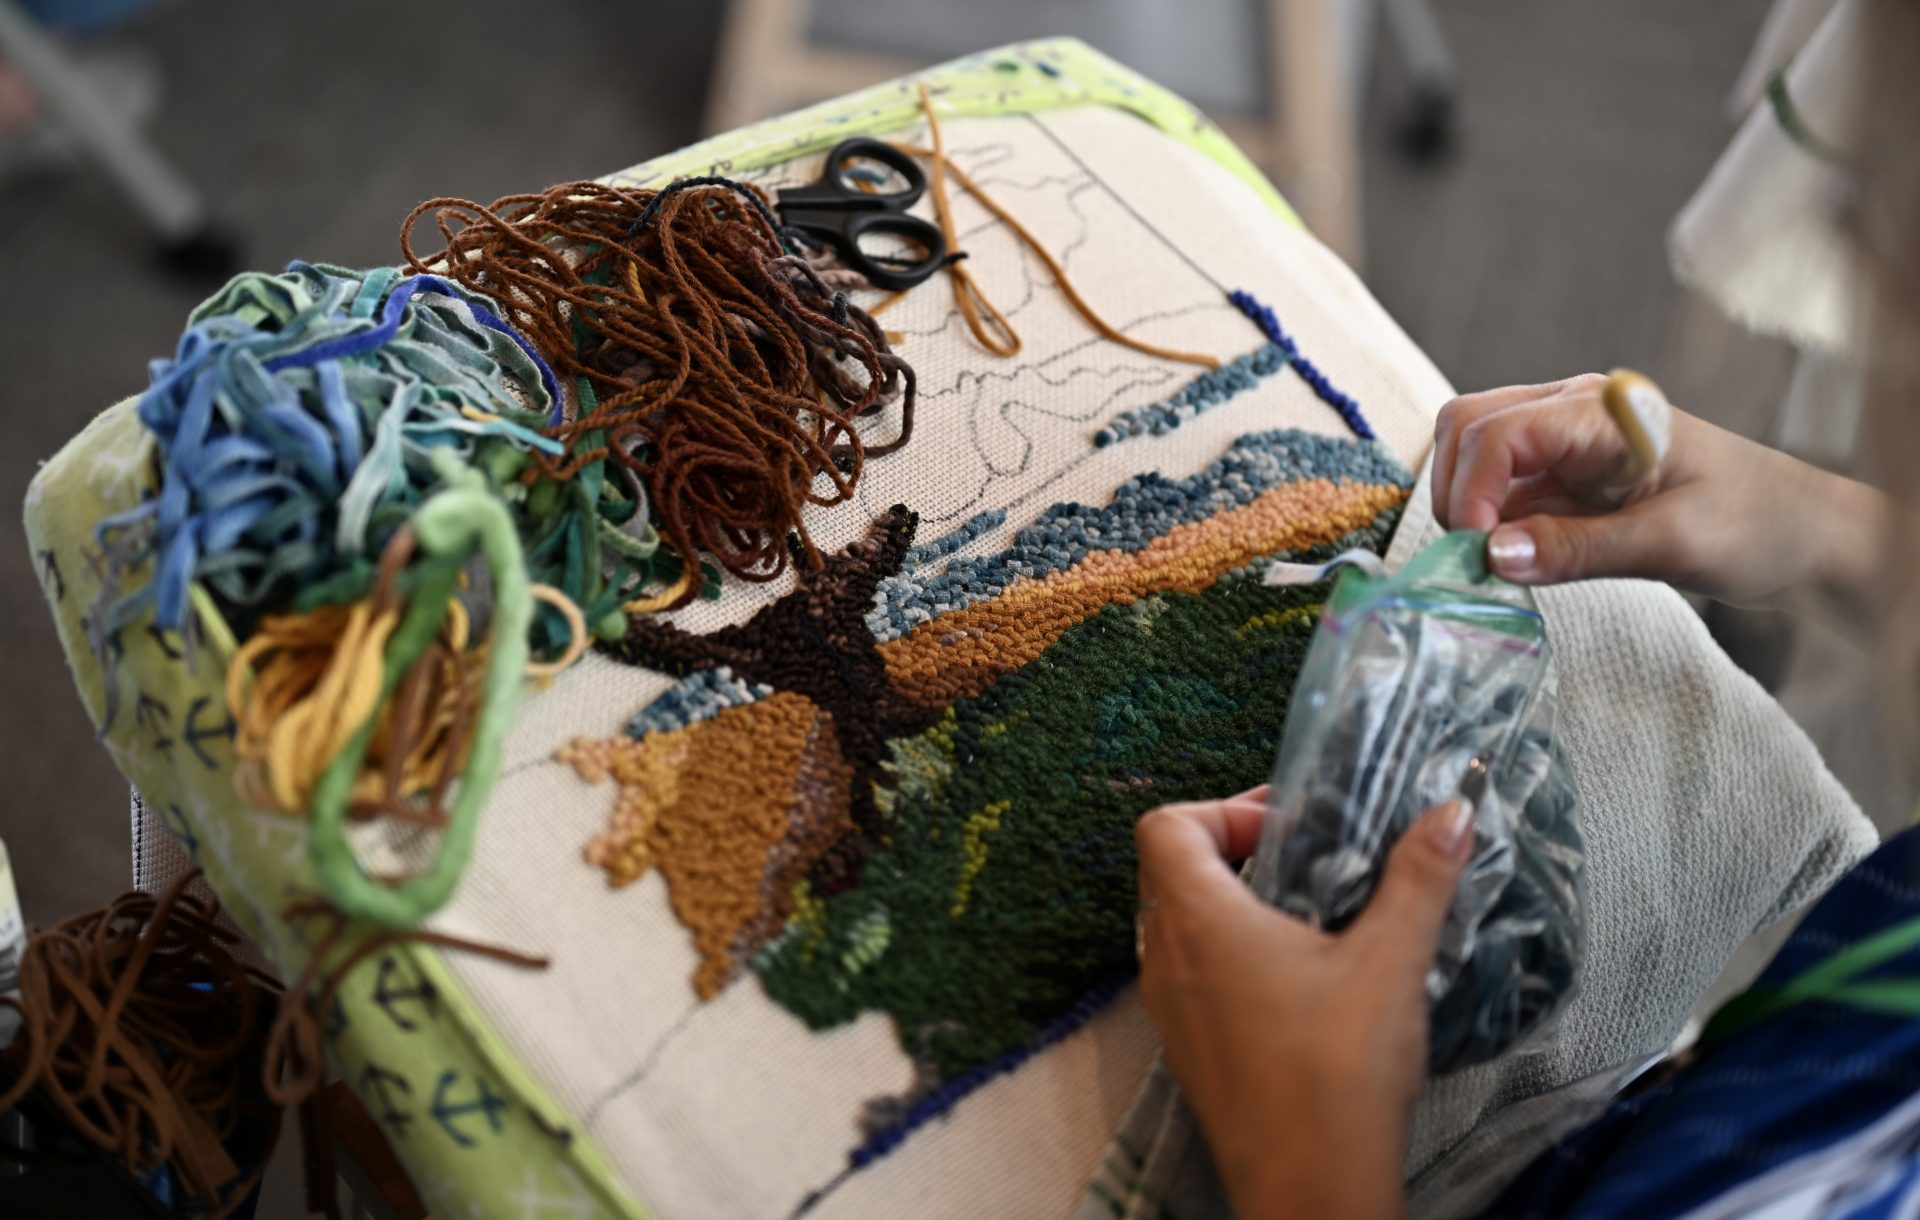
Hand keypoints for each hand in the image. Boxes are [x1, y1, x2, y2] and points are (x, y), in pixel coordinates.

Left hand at [1135, 789, 1472, 1219]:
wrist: (1311, 1190)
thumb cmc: (1337, 1076)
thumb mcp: (1390, 962)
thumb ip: (1418, 878)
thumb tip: (1453, 812)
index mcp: (1197, 921)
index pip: (1165, 826)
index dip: (1221, 810)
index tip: (1286, 827)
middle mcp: (1165, 961)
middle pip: (1167, 870)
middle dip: (1229, 849)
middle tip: (1299, 858)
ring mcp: (1170, 1011)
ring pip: (1175, 926)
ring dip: (1228, 905)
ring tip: (1305, 916)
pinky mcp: (1189, 1052)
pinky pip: (1189, 978)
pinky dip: (1228, 958)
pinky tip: (1298, 983)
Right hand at [1432, 374, 1889, 611]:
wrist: (1806, 535)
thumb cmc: (1760, 525)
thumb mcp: (1672, 544)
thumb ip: (1578, 549)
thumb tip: (1490, 556)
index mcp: (1603, 411)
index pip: (1499, 431)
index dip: (1470, 490)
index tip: (1477, 555)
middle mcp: (1574, 411)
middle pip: (1468, 427)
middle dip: (1455, 491)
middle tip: (1475, 560)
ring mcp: (1565, 441)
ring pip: (1474, 454)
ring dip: (1467, 506)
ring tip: (1494, 562)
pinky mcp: (1565, 475)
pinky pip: (1501, 488)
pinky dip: (1489, 522)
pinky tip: (1515, 559)